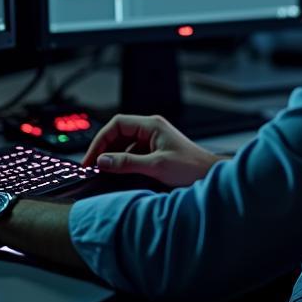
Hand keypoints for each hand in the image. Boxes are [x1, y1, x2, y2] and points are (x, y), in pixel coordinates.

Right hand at [81, 114, 221, 187]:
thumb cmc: (191, 168)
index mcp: (152, 125)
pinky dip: (123, 162)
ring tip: (102, 171)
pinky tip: (118, 174)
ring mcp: (154, 140)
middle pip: (119, 133)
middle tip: (92, 166)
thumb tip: (102, 161)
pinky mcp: (155, 152)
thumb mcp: (156, 166)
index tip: (92, 157)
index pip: (117, 124)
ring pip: (124, 144)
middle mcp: (151, 129)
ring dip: (113, 156)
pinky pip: (132, 153)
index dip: (101, 140)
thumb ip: (127, 162)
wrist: (210, 177)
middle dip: (104, 148)